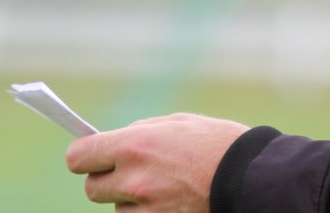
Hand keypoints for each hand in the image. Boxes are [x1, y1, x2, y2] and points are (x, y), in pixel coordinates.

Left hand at [66, 112, 248, 210]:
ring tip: (165, 188)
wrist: (252, 180)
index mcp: (133, 145)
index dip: (85, 156)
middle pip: (92, 188)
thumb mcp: (177, 124)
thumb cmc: (218, 145)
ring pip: (117, 208)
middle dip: (107, 180)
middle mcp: (132, 180)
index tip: (92, 156)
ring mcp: (144, 210)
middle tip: (131, 174)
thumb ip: (140, 132)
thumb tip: (114, 142)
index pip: (78, 157)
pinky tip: (172, 203)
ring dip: (131, 200)